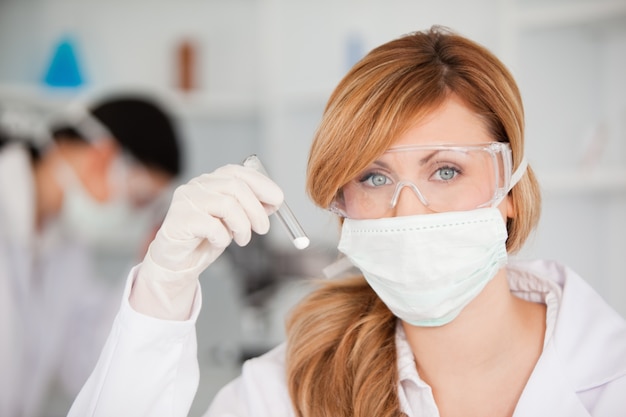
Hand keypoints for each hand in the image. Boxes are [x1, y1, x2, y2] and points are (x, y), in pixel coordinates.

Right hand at [131, 164, 283, 318]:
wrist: (178, 263)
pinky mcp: (179, 220)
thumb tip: (274, 201)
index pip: (238, 172)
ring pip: (226, 205)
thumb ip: (251, 208)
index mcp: (211, 181)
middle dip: (256, 209)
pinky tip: (220, 242)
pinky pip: (212, 226)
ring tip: (243, 240)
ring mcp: (186, 201)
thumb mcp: (235, 221)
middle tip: (263, 229)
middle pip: (235, 187)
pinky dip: (223, 237)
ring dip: (242, 226)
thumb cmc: (206, 239)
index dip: (261, 184)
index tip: (278, 199)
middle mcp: (197, 185)